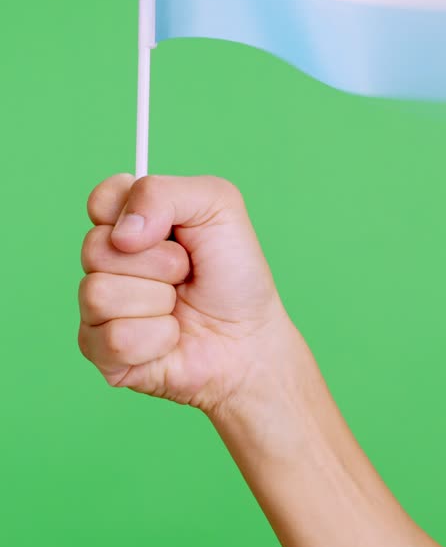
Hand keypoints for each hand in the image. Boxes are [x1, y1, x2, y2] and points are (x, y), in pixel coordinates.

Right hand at [78, 174, 287, 413]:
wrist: (251, 339)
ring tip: (178, 307)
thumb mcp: (218, 207)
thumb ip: (164, 193)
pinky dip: (157, 338)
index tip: (166, 228)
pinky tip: (172, 339)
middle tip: (185, 273)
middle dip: (157, 262)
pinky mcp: (103, 353)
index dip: (129, 211)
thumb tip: (122, 234)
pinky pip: (114, 339)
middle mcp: (107, 263)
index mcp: (129, 223)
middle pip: (94, 248)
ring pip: (99, 294)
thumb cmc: (235, 274)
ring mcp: (99, 309)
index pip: (100, 201)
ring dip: (157, 301)